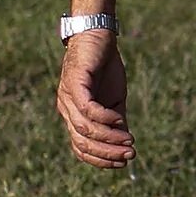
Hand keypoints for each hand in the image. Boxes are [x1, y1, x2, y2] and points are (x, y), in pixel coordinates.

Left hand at [56, 29, 132, 168]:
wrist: (99, 35)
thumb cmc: (105, 67)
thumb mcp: (114, 100)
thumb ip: (117, 121)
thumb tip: (125, 143)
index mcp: (72, 115)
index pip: (80, 148)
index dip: (100, 159)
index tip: (123, 162)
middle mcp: (66, 108)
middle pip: (81, 143)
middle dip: (106, 153)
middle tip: (129, 155)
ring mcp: (67, 96)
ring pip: (84, 129)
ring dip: (108, 138)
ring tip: (129, 141)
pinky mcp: (74, 83)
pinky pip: (87, 109)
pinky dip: (104, 118)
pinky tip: (119, 119)